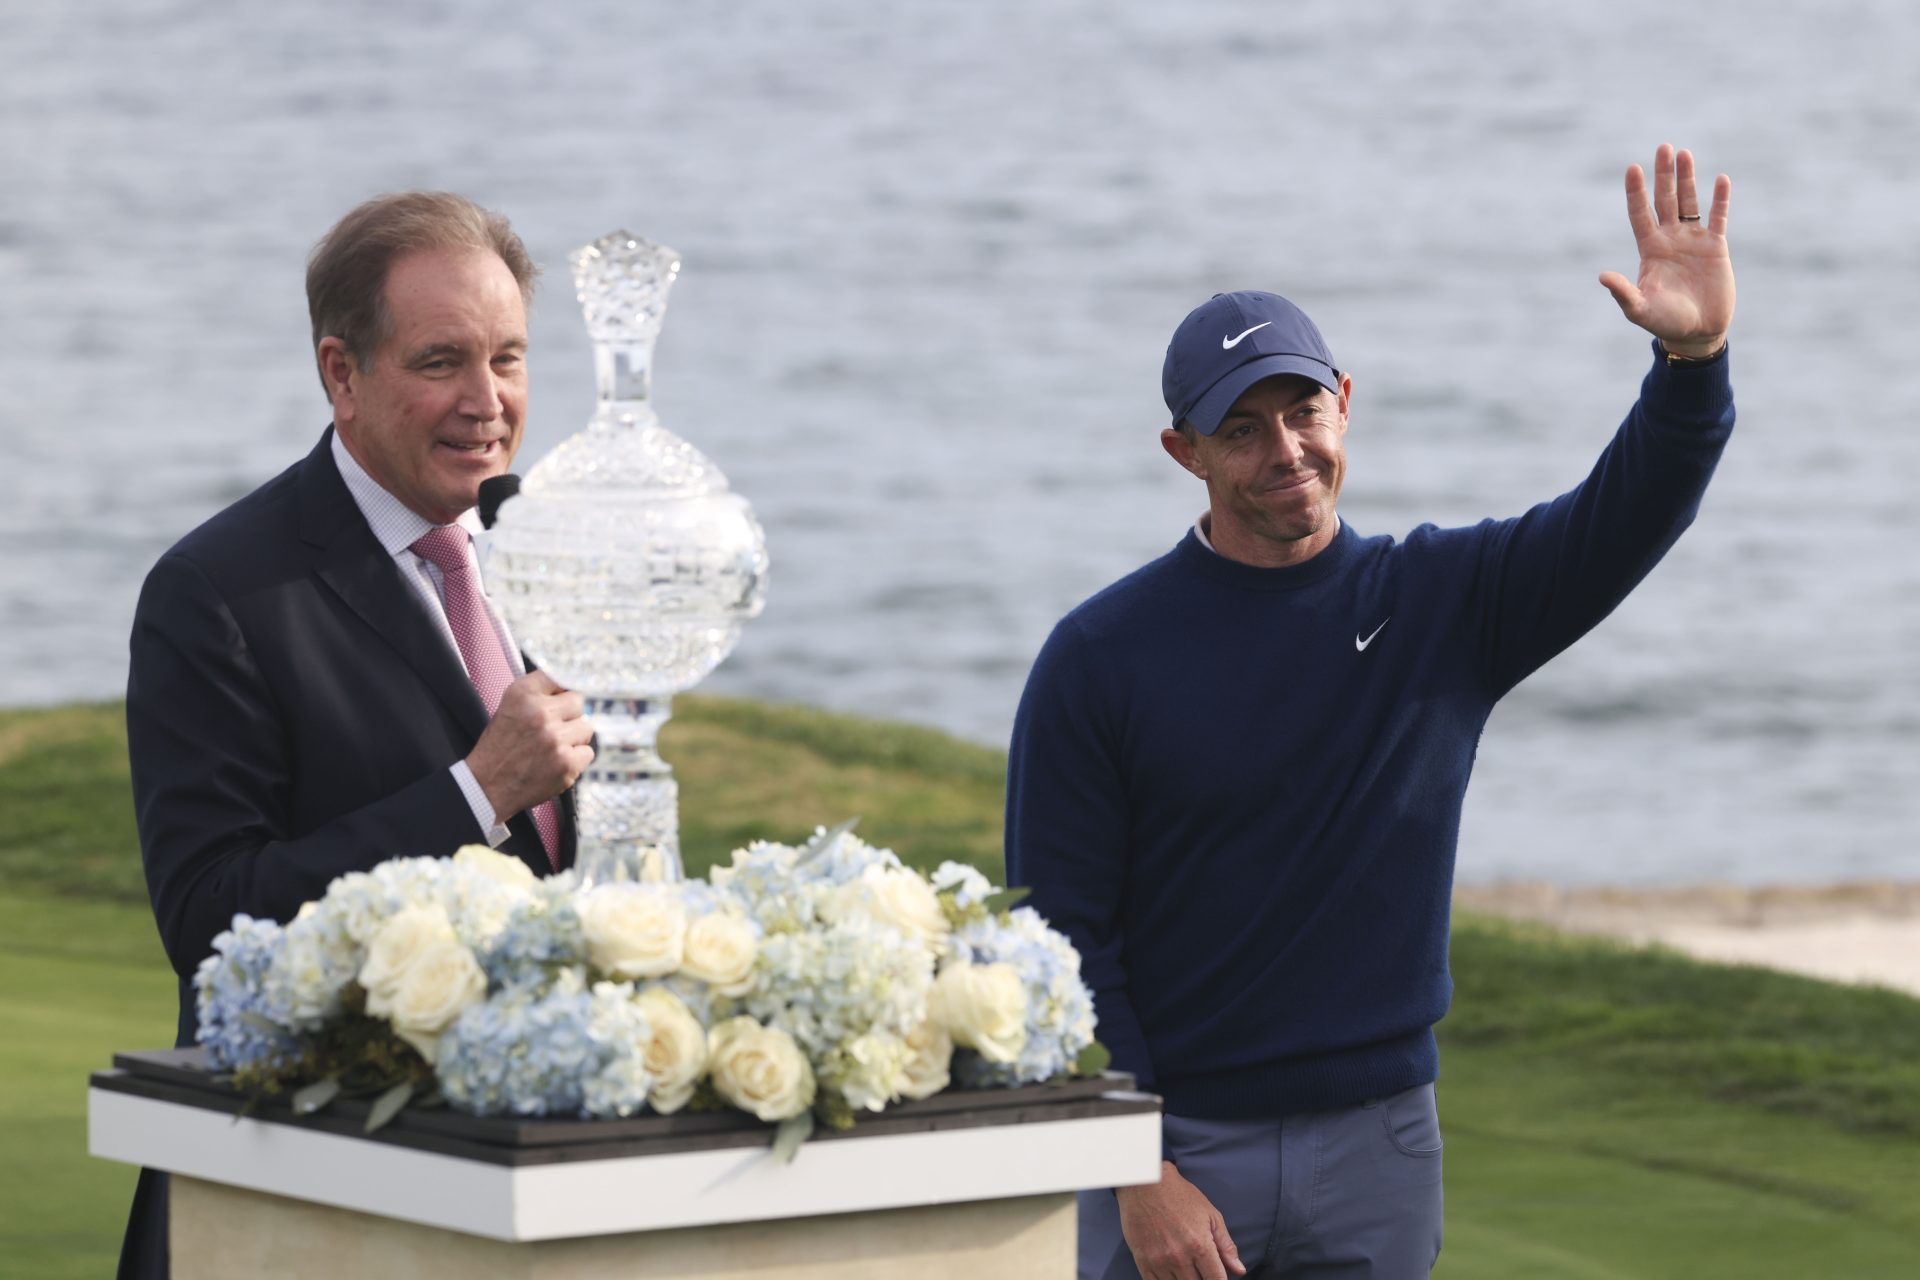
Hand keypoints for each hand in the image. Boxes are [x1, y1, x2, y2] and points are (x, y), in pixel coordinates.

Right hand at [465, 671, 593, 819]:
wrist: (487, 786)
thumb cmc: (500, 746)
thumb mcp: (509, 706)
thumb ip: (539, 692)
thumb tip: (575, 682)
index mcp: (523, 693)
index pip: (561, 675)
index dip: (564, 688)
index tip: (564, 696)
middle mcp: (540, 712)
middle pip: (579, 701)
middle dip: (570, 714)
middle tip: (555, 728)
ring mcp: (555, 738)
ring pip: (587, 727)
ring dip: (574, 737)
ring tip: (553, 747)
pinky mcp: (566, 763)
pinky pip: (588, 752)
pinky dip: (576, 759)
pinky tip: (556, 762)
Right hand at [1115, 1162, 1246, 1279]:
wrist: (1146, 1184)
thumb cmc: (1181, 1196)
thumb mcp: (1211, 1215)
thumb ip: (1226, 1245)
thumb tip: (1239, 1270)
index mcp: (1200, 1246)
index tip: (1217, 1278)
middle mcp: (1180, 1257)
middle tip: (1201, 1269)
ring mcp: (1159, 1260)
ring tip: (1187, 1269)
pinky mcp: (1143, 1261)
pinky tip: (1172, 1274)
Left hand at [1599, 143, 1733, 357]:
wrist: (1697, 332)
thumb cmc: (1664, 322)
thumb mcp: (1640, 309)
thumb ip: (1623, 293)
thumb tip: (1602, 276)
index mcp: (1649, 250)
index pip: (1640, 214)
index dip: (1636, 192)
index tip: (1632, 168)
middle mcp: (1669, 240)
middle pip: (1664, 200)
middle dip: (1663, 175)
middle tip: (1663, 147)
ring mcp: (1693, 241)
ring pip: (1689, 203)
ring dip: (1687, 179)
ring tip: (1684, 153)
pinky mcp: (1716, 247)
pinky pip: (1719, 218)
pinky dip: (1720, 200)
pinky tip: (1720, 180)